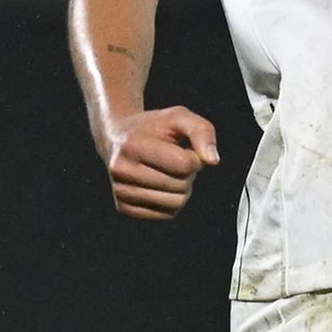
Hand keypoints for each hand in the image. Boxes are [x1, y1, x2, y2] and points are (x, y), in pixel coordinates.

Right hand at [103, 106, 220, 220]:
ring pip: (176, 203)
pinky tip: (160, 184)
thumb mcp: (179, 117)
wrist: (118, 138)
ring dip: (182, 188)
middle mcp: (121, 170)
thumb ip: (201, 131)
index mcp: (132, 145)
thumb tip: (212, 161)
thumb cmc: (154, 127)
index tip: (183, 148)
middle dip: (187, 173)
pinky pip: (167, 214)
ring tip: (167, 171)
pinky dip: (172, 200)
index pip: (184, 164)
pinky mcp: (125, 208)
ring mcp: (120, 191)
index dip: (194, 157)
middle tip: (173, 159)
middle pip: (181, 185)